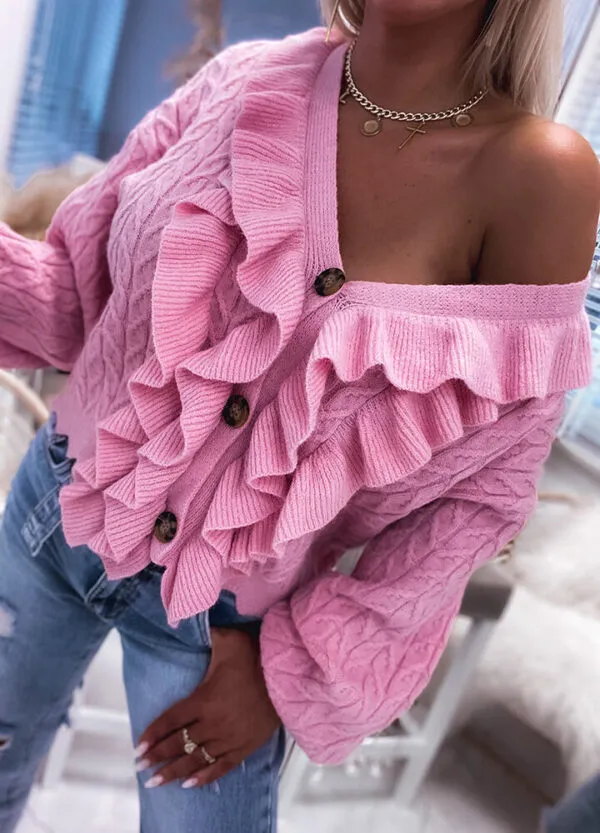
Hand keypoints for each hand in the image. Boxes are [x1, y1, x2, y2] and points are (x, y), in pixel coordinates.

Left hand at [135, 628, 280, 788]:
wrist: (287, 676)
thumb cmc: (255, 656)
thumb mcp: (227, 639)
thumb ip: (205, 632)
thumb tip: (185, 613)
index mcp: (204, 699)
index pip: (171, 721)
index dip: (152, 734)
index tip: (138, 746)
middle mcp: (213, 723)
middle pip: (178, 744)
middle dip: (157, 756)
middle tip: (140, 767)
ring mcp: (229, 737)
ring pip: (196, 760)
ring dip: (174, 772)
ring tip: (156, 782)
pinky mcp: (245, 746)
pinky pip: (220, 766)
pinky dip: (204, 776)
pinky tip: (189, 784)